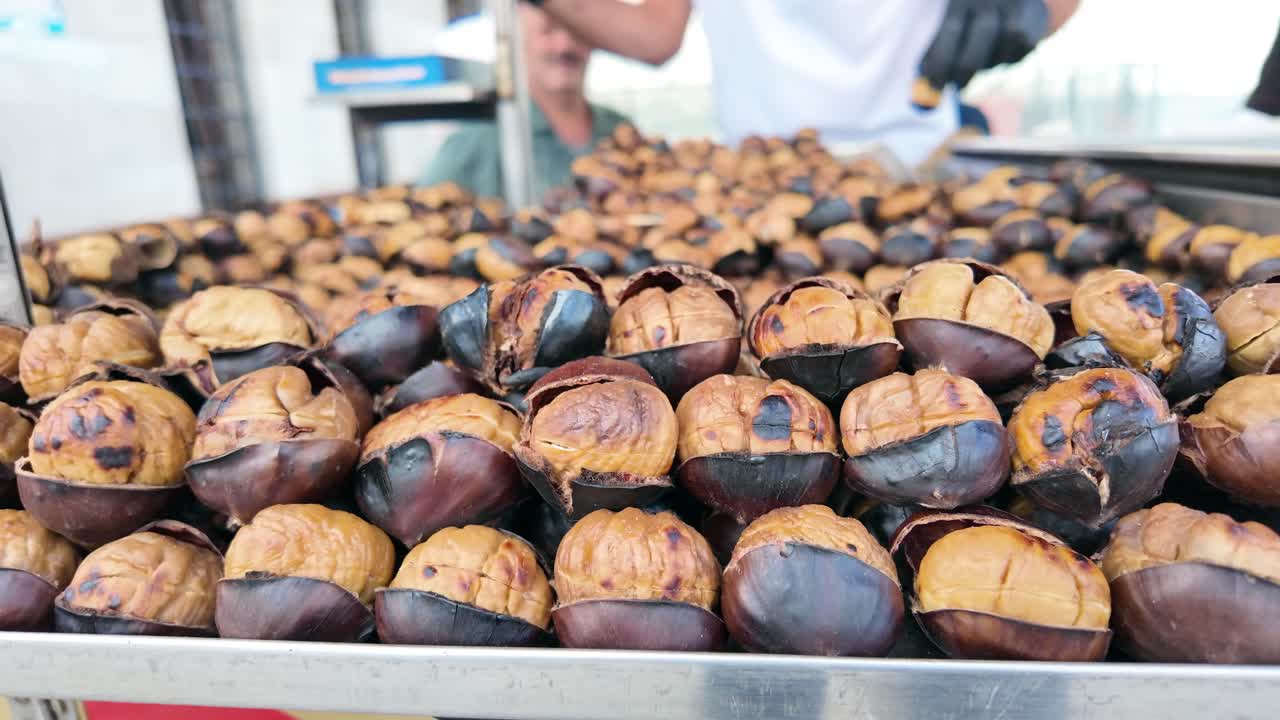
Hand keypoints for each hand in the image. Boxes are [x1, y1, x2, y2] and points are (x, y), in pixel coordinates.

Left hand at [914, 0, 1048, 108]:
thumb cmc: (972, 17)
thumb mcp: (952, 24)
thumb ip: (936, 53)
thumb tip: (924, 87)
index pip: (951, 31)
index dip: (942, 62)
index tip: (936, 86)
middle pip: (982, 36)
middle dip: (967, 68)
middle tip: (958, 85)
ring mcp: (1014, 7)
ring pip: (1004, 47)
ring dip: (990, 62)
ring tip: (985, 57)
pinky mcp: (1035, 18)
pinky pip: (1019, 52)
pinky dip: (1008, 59)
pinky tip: (1003, 50)